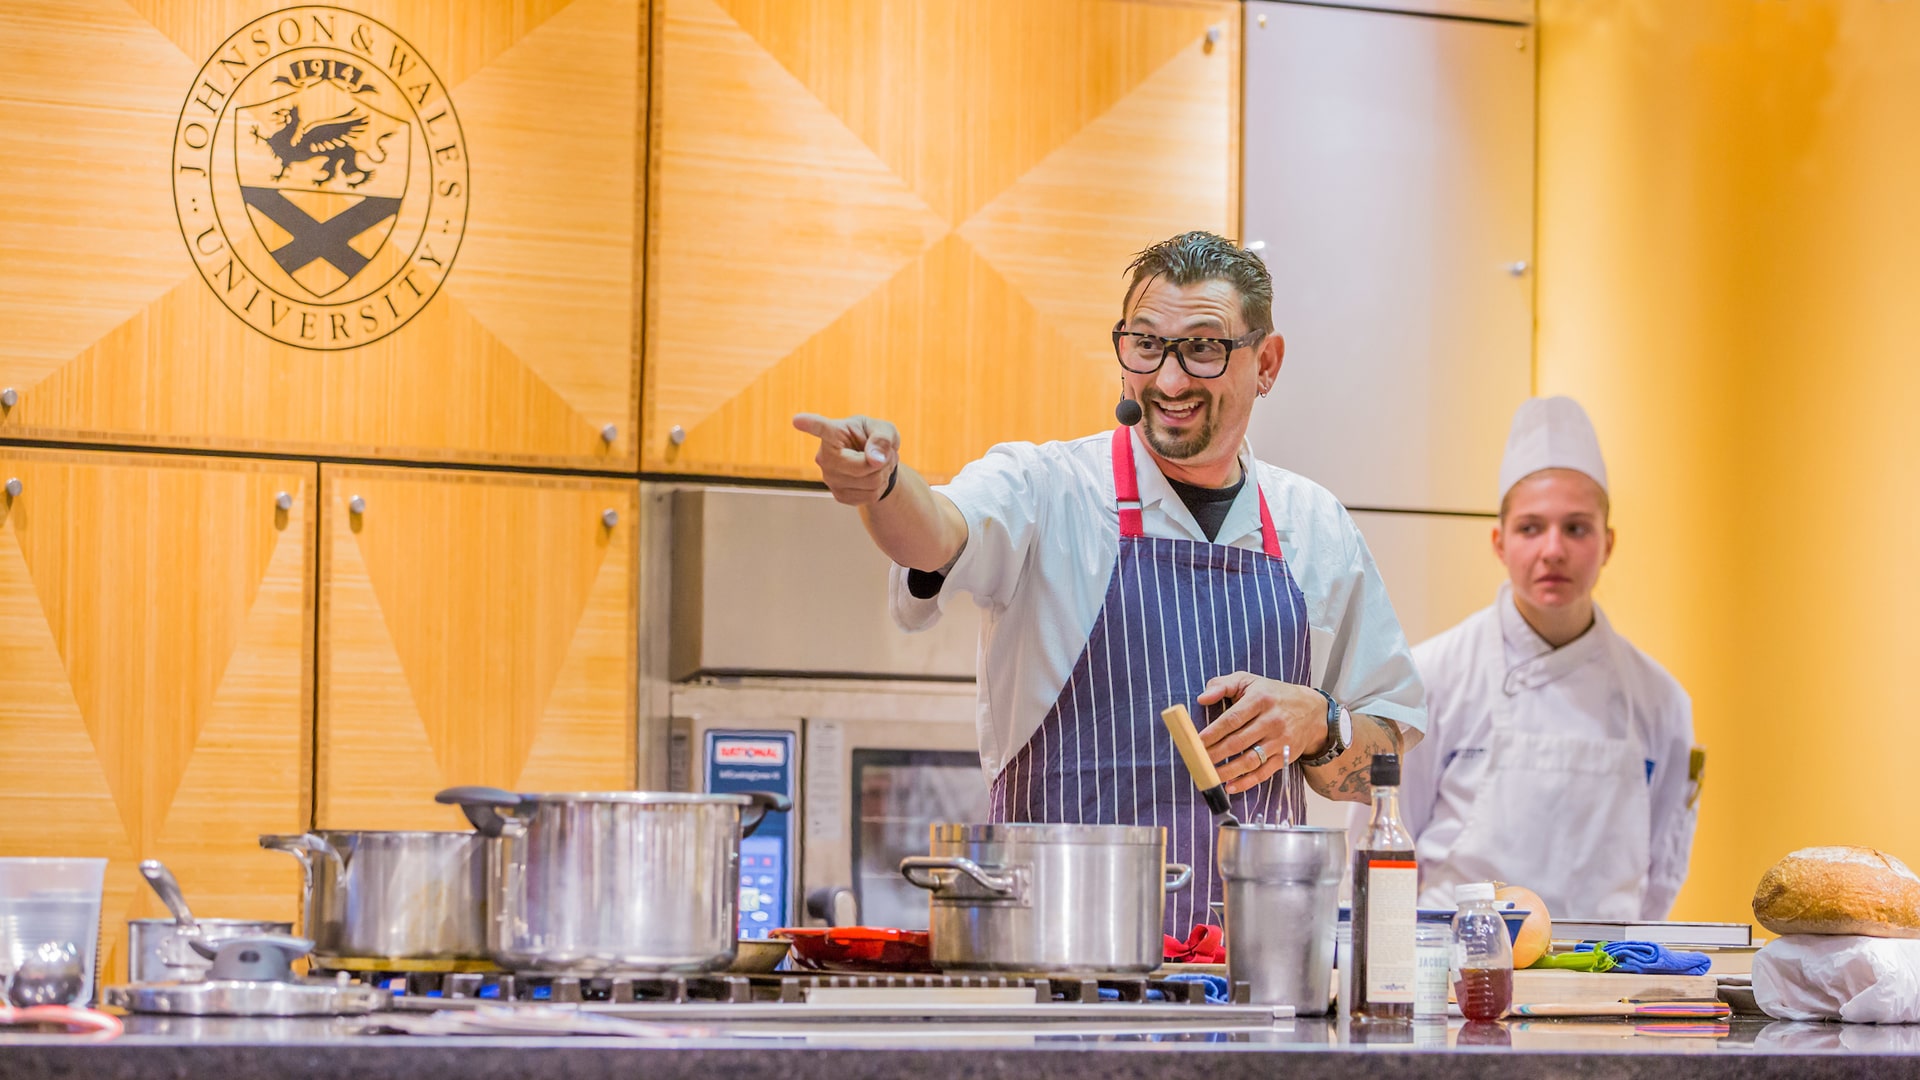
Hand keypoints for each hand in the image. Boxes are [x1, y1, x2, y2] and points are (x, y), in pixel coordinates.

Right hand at [792, 413, 899, 505]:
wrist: (875, 462)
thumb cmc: (876, 439)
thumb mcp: (885, 430)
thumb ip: (882, 439)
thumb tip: (875, 460)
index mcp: (834, 432)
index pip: (821, 428)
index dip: (810, 424)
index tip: (798, 420)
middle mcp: (825, 456)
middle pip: (861, 467)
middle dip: (882, 463)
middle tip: (883, 454)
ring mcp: (829, 478)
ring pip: (869, 483)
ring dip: (883, 474)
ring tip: (878, 464)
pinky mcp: (839, 494)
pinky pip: (870, 496)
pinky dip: (880, 488)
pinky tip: (873, 477)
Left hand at [1194, 672, 1330, 793]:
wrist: (1311, 709)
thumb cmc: (1273, 694)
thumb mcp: (1249, 681)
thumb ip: (1222, 685)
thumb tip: (1201, 698)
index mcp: (1260, 700)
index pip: (1232, 719)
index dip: (1212, 733)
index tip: (1196, 742)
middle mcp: (1271, 721)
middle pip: (1238, 742)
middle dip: (1215, 754)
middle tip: (1197, 761)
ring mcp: (1279, 741)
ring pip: (1250, 760)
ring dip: (1227, 771)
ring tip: (1209, 775)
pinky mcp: (1285, 757)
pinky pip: (1263, 773)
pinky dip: (1246, 782)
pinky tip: (1230, 786)